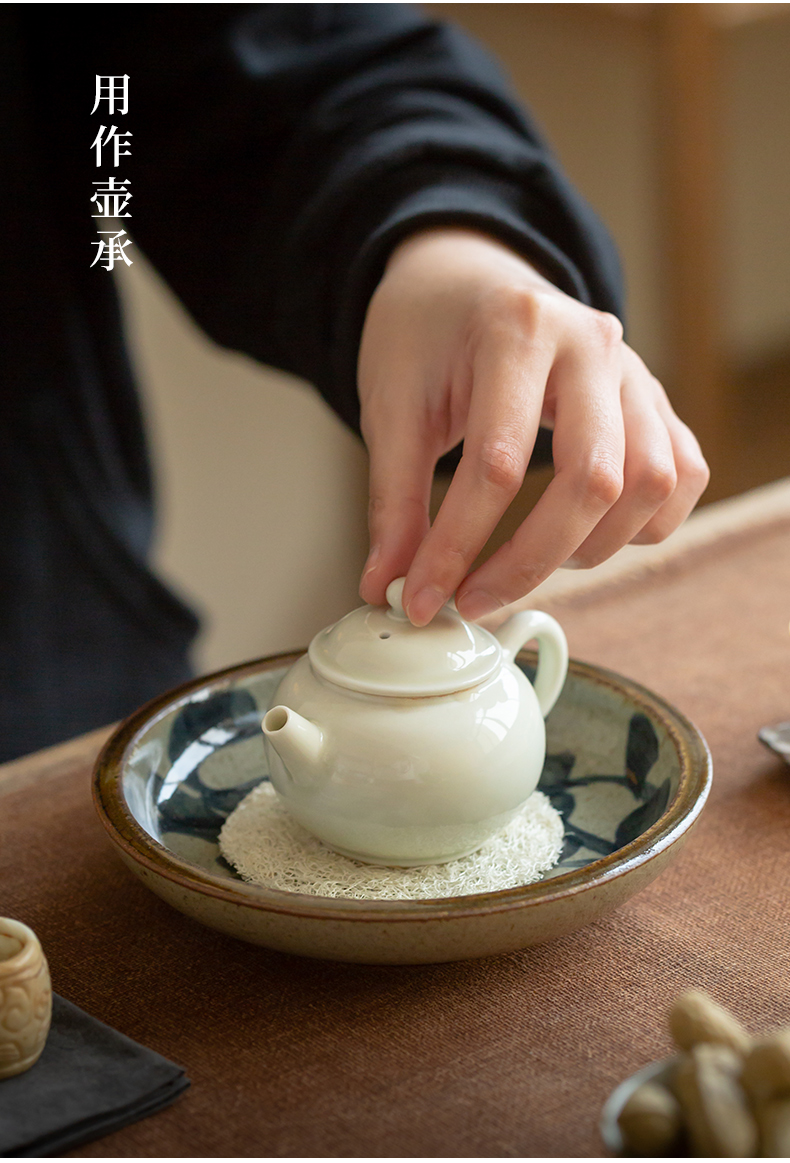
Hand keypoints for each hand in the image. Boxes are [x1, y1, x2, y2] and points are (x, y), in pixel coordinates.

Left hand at [357, 228, 709, 624]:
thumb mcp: (391, 407)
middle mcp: (591, 345)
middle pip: (592, 480)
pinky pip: (681, 476)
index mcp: (516, 331)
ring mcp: (634, 371)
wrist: (464, 280)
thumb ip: (393, 500)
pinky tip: (586, 534)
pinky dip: (643, 524)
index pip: (498, 465)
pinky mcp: (655, 400)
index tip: (424, 599)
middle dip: (531, 562)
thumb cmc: (426, 337)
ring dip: (592, 546)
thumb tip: (389, 588)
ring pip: (650, 484)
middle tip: (475, 599)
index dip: (457, 548)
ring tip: (533, 559)